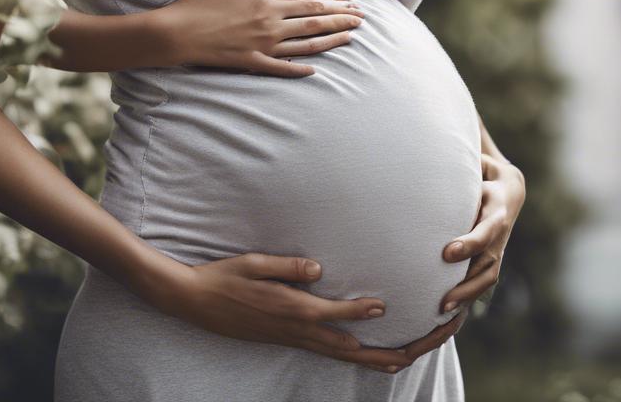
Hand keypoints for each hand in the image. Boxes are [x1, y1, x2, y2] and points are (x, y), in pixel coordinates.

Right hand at [157, 251, 463, 373]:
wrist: (196, 302)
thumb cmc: (226, 276)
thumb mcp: (254, 263)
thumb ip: (287, 267)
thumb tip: (319, 269)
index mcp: (292, 310)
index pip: (334, 315)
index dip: (362, 310)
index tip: (387, 303)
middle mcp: (299, 331)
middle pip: (352, 348)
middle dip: (392, 345)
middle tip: (424, 337)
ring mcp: (296, 340)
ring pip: (347, 357)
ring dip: (382, 356)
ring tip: (416, 353)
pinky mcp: (292, 341)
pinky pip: (333, 355)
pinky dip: (360, 357)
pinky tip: (374, 353)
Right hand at [158, 0, 364, 77]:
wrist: (176, 32)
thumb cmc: (200, 2)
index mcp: (267, 0)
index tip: (350, 0)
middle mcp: (271, 23)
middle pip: (314, 19)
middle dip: (341, 18)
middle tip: (362, 18)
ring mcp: (263, 46)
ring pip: (306, 43)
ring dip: (331, 40)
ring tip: (351, 37)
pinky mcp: (252, 63)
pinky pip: (282, 68)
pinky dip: (300, 69)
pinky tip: (315, 70)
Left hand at [438, 154, 526, 314]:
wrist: (511, 188)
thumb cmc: (485, 171)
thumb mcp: (480, 163)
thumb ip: (463, 164)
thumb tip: (433, 153)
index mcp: (498, 208)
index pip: (486, 230)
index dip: (470, 243)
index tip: (447, 253)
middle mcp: (500, 233)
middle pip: (488, 263)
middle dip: (467, 283)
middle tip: (442, 298)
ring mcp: (499, 248)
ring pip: (487, 278)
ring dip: (466, 295)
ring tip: (441, 309)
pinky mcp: (492, 258)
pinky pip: (483, 282)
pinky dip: (468, 296)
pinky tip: (448, 309)